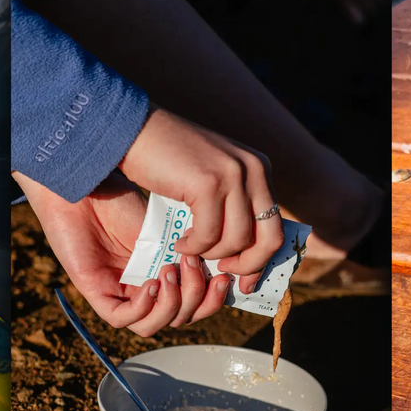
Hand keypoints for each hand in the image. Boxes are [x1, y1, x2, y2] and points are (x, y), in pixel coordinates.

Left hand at [18, 171, 232, 336]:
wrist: (87, 190)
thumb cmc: (122, 202)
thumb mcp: (169, 228)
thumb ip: (195, 249)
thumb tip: (229, 264)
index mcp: (165, 275)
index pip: (195, 304)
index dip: (213, 298)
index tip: (225, 274)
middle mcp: (144, 290)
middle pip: (179, 318)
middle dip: (196, 297)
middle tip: (193, 264)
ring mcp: (120, 294)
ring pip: (153, 325)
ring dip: (172, 303)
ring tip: (170, 269)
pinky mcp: (96, 294)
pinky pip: (124, 319)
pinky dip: (144, 307)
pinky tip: (151, 283)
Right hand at [115, 108, 282, 293]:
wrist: (135, 130)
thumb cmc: (167, 159)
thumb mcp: (210, 178)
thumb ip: (230, 204)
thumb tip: (242, 251)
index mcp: (258, 169)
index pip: (275, 226)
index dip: (262, 259)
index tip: (244, 279)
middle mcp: (253, 170)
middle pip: (269, 237)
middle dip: (248, 265)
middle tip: (222, 273)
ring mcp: (233, 175)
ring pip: (236, 240)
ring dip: (210, 254)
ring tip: (189, 249)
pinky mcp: (209, 184)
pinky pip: (208, 235)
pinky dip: (192, 246)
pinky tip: (178, 242)